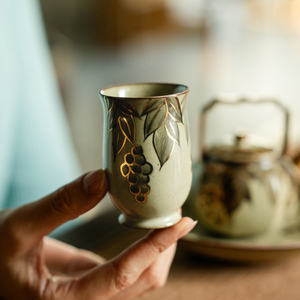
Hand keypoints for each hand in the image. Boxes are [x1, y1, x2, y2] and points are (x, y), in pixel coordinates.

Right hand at [0, 170, 195, 299]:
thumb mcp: (19, 227)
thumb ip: (61, 204)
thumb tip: (102, 178)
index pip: (124, 275)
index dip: (156, 245)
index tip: (182, 223)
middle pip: (143, 282)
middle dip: (164, 248)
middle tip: (177, 214)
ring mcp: (89, 299)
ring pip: (139, 281)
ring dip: (157, 251)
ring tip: (167, 218)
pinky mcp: (89, 286)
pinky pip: (125, 274)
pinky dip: (140, 251)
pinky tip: (142, 227)